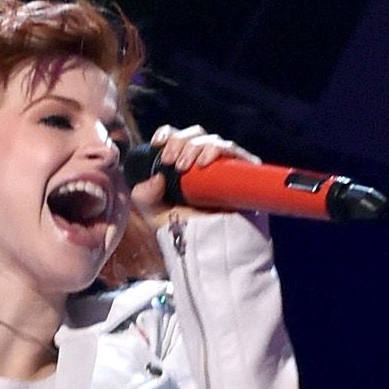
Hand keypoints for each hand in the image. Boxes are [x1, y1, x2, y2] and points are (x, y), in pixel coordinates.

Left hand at [128, 122, 259, 226]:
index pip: (178, 138)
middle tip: (171, 162)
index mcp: (185, 165)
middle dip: (180, 142)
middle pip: (196, 135)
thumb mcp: (155, 216)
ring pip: (213, 140)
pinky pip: (234, 152)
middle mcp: (206, 163)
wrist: (213, 254)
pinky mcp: (244, 174)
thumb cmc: (186, 236)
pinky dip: (219, 150)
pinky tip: (204, 162)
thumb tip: (155, 177)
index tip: (157, 144)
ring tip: (185, 167)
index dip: (168, 134)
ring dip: (196, 147)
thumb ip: (144, 196)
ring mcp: (226, 168)